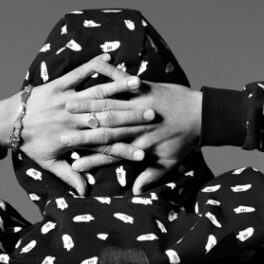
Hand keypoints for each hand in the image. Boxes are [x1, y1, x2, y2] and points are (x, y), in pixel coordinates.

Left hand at [0, 54, 154, 194]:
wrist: (8, 123)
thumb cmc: (30, 144)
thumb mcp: (49, 163)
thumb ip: (69, 175)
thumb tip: (84, 190)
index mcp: (74, 139)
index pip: (104, 146)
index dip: (124, 151)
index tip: (144, 155)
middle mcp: (73, 119)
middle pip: (108, 118)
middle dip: (131, 116)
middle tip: (153, 115)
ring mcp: (67, 100)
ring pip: (97, 93)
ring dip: (118, 87)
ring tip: (138, 83)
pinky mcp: (59, 85)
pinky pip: (78, 73)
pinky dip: (93, 65)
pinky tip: (108, 57)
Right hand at [64, 80, 202, 193]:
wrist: (203, 116)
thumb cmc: (185, 141)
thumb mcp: (169, 163)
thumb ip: (150, 176)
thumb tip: (136, 193)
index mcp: (140, 144)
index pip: (111, 155)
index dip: (92, 161)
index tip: (75, 166)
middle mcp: (137, 125)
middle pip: (104, 131)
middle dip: (80, 134)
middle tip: (60, 135)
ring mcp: (140, 104)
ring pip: (109, 106)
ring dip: (87, 105)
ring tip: (67, 105)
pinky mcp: (146, 88)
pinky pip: (124, 80)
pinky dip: (110, 73)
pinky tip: (94, 70)